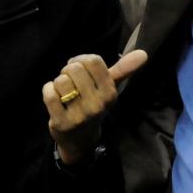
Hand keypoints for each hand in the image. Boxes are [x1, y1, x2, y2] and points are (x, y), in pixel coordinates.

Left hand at [42, 49, 146, 164]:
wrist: (80, 139)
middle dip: (68, 71)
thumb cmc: (94, 105)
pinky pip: (49, 94)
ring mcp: (80, 115)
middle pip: (74, 68)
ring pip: (61, 81)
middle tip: (71, 81)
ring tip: (64, 91)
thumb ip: (124, 69)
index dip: (82, 59)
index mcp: (110, 93)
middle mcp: (97, 104)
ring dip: (58, 82)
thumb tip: (144, 53)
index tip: (80, 68)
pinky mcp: (61, 122)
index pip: (93, 60)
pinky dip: (48, 90)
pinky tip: (54, 98)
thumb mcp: (110, 88)